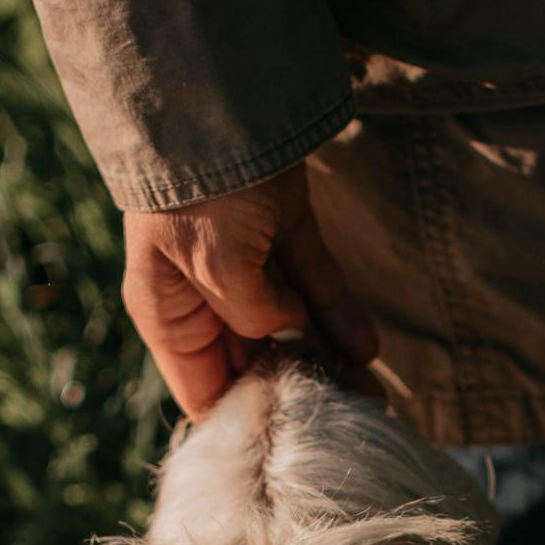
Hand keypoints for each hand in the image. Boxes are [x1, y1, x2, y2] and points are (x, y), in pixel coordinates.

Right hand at [122, 165, 375, 419]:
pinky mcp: (284, 231)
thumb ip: (253, 317)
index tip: (292, 442)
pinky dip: (341, 314)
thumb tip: (288, 332)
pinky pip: (315, 284)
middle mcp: (203, 299)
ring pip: (292, 326)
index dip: (246, 419)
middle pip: (254, 364)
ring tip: (375, 396)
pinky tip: (368, 347)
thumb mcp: (217, 270)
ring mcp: (246, 266)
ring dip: (330, 359)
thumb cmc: (200, 194)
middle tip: (352, 424)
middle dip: (301, 393)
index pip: (205, 390)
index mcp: (169, 316)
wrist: (219, 102)